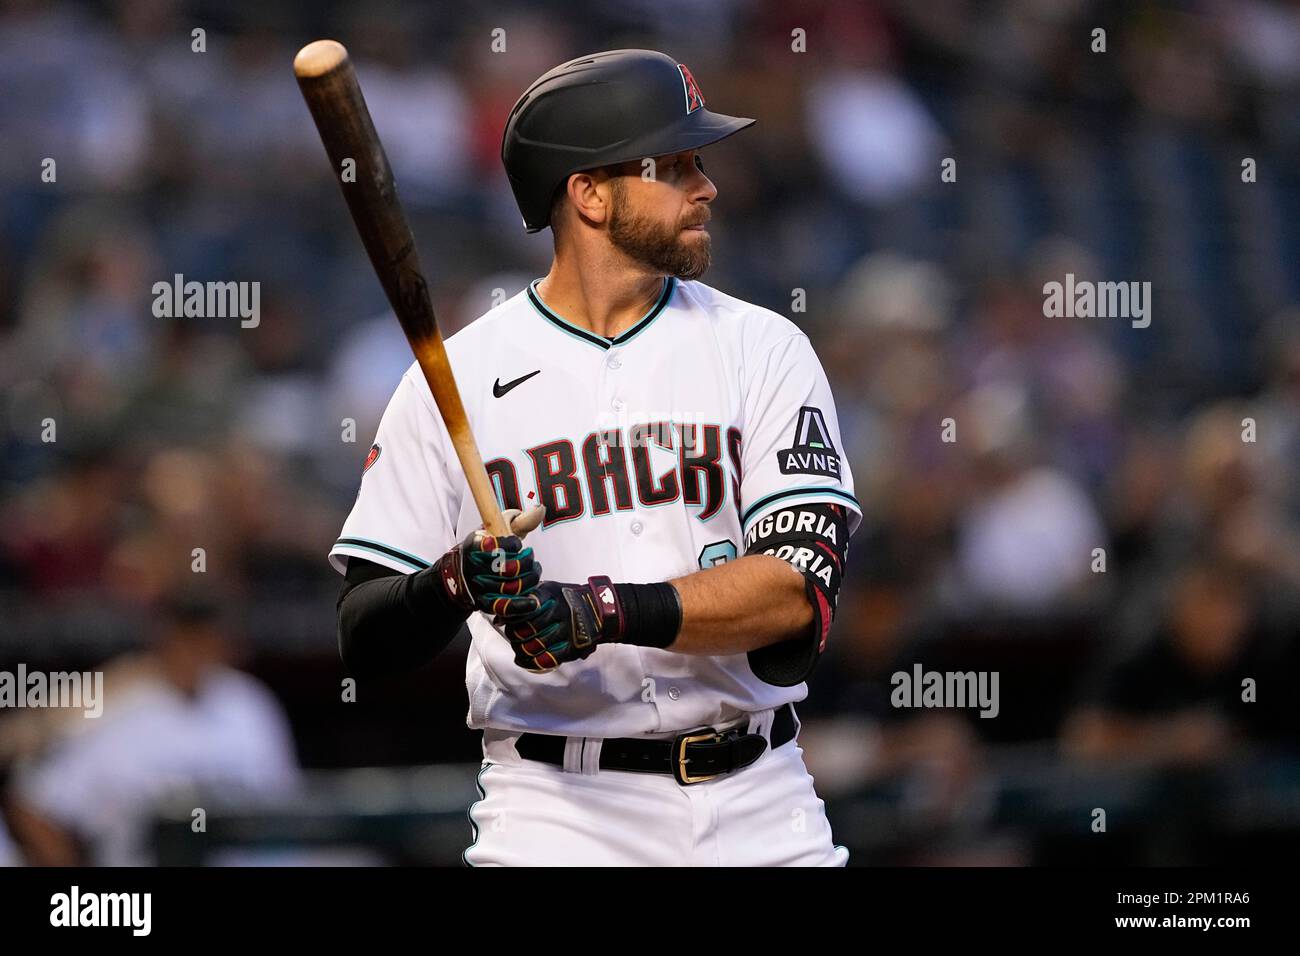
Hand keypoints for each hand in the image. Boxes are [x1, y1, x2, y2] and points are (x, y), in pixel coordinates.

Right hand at [438, 506, 544, 616]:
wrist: (465, 573)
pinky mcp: (485, 604)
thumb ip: (520, 520)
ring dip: (530, 578)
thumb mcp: (497, 529)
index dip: (511, 545)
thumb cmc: (489, 548)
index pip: (495, 545)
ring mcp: (479, 588)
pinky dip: (523, 605)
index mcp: (475, 545)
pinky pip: (506, 607)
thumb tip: (540, 509)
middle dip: (526, 562)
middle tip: (530, 556)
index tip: (516, 543)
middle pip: (508, 569)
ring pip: (512, 587)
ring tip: (533, 570)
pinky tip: (534, 600)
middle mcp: (473, 567)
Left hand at [495, 576, 623, 671]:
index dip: (512, 620)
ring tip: (520, 647)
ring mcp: (567, 631)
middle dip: (515, 636)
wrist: (599, 610)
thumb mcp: (548, 590)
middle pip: (525, 630)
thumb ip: (525, 601)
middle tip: (514, 637)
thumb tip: (498, 619)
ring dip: (521, 649)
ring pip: (534, 645)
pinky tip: (524, 660)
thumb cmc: (566, 599)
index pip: (522, 611)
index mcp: (550, 595)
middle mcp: (559, 611)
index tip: (510, 623)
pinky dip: (531, 662)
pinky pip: (547, 659)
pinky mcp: (572, 647)